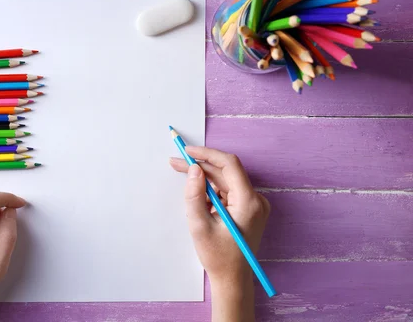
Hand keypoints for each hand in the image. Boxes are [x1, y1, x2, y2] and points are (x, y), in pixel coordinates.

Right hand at [170, 146, 269, 321]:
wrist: (233, 280)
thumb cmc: (218, 257)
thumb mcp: (200, 225)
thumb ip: (194, 195)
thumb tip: (194, 169)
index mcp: (248, 202)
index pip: (229, 165)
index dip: (207, 154)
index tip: (188, 151)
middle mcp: (255, 200)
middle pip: (225, 172)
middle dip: (201, 166)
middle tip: (176, 162)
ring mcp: (253, 205)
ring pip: (225, 181)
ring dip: (204, 179)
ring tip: (181, 176)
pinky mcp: (248, 209)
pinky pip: (228, 192)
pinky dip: (211, 191)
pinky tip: (198, 199)